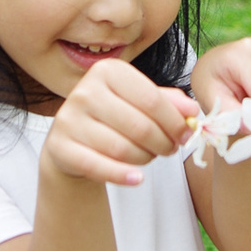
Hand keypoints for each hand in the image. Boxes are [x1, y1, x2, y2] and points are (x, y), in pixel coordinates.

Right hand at [43, 60, 197, 185]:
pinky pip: (98, 166)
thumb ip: (169, 103)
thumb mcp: (142, 102)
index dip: (175, 122)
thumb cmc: (115, 117)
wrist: (73, 141)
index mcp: (108, 71)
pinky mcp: (58, 147)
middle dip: (163, 143)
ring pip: (122, 149)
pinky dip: (122, 176)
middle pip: (140, 126)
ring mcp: (68, 119)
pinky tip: (137, 179)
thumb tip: (192, 111)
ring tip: (148, 156)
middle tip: (170, 150)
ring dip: (145, 159)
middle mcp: (84, 90)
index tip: (187, 134)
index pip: (152, 99)